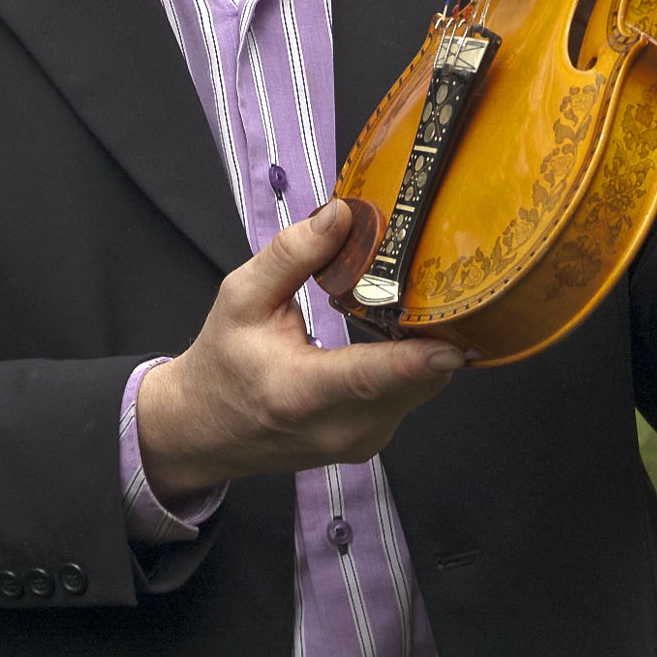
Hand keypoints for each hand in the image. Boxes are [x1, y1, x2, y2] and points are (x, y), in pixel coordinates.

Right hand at [136, 201, 464, 502]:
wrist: (203, 430)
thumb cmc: (222, 359)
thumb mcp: (242, 296)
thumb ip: (293, 254)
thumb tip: (345, 213)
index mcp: (298, 393)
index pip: (367, 379)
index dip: (413, 361)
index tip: (453, 344)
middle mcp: (337, 428)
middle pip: (411, 382)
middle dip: (433, 333)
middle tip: (444, 282)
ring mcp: (358, 443)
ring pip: (419, 390)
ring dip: (423, 348)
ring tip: (414, 303)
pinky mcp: (370, 444)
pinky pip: (409, 398)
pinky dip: (412, 367)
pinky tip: (397, 335)